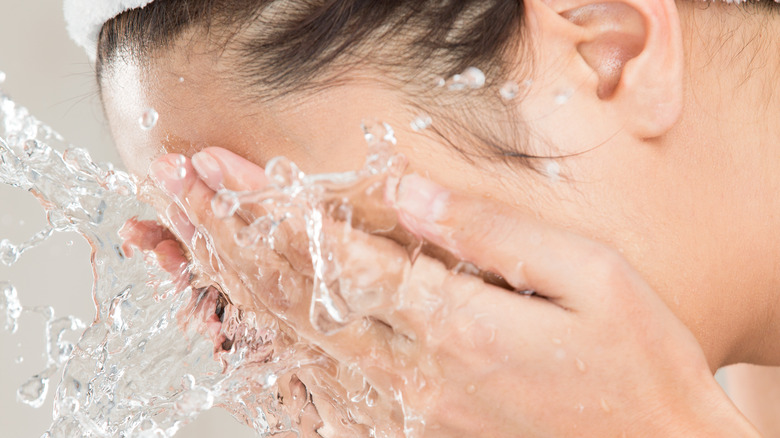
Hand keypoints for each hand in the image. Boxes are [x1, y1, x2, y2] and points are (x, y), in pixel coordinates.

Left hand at [148, 148, 758, 436]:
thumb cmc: (639, 367)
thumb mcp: (594, 278)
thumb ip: (493, 237)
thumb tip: (411, 197)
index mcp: (463, 327)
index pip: (339, 254)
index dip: (270, 206)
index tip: (220, 166)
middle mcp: (419, 378)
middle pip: (295, 300)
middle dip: (226, 237)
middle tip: (174, 191)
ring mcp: (407, 420)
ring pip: (291, 352)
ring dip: (228, 294)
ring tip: (179, 248)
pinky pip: (316, 406)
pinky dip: (266, 364)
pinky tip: (235, 337)